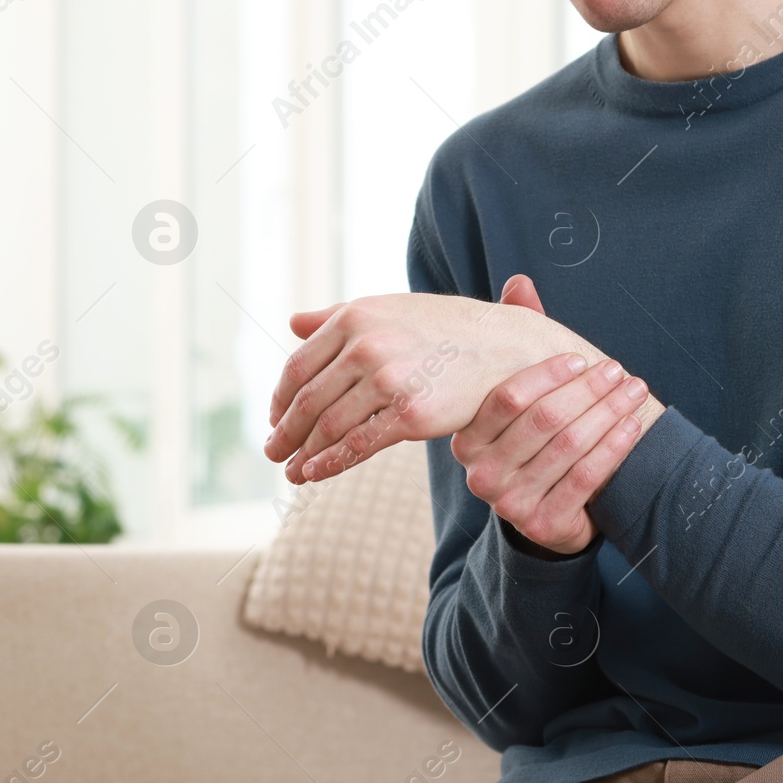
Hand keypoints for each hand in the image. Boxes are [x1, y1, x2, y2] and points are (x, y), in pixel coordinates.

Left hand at [264, 275, 605, 483]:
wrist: (510, 350)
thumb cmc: (450, 329)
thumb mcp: (392, 309)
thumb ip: (338, 315)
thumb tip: (292, 322)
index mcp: (356, 317)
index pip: (300, 365)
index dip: (281, 397)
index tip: (274, 416)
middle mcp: (367, 344)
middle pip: (308, 398)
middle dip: (284, 430)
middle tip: (272, 450)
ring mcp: (390, 379)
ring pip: (329, 425)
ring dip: (302, 452)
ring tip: (291, 470)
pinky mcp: (412, 414)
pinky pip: (358, 444)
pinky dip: (329, 463)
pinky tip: (314, 473)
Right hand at [452, 353, 658, 554]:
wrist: (547, 515)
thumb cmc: (534, 444)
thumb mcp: (520, 403)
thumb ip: (517, 347)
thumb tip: (520, 283)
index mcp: (467, 440)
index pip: (507, 398)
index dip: (547, 374)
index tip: (581, 358)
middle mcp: (481, 474)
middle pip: (543, 420)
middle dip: (587, 390)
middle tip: (616, 370)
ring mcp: (509, 503)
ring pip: (569, 446)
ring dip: (608, 412)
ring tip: (634, 391)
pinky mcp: (542, 524)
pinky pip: (585, 477)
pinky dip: (613, 447)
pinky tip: (632, 425)